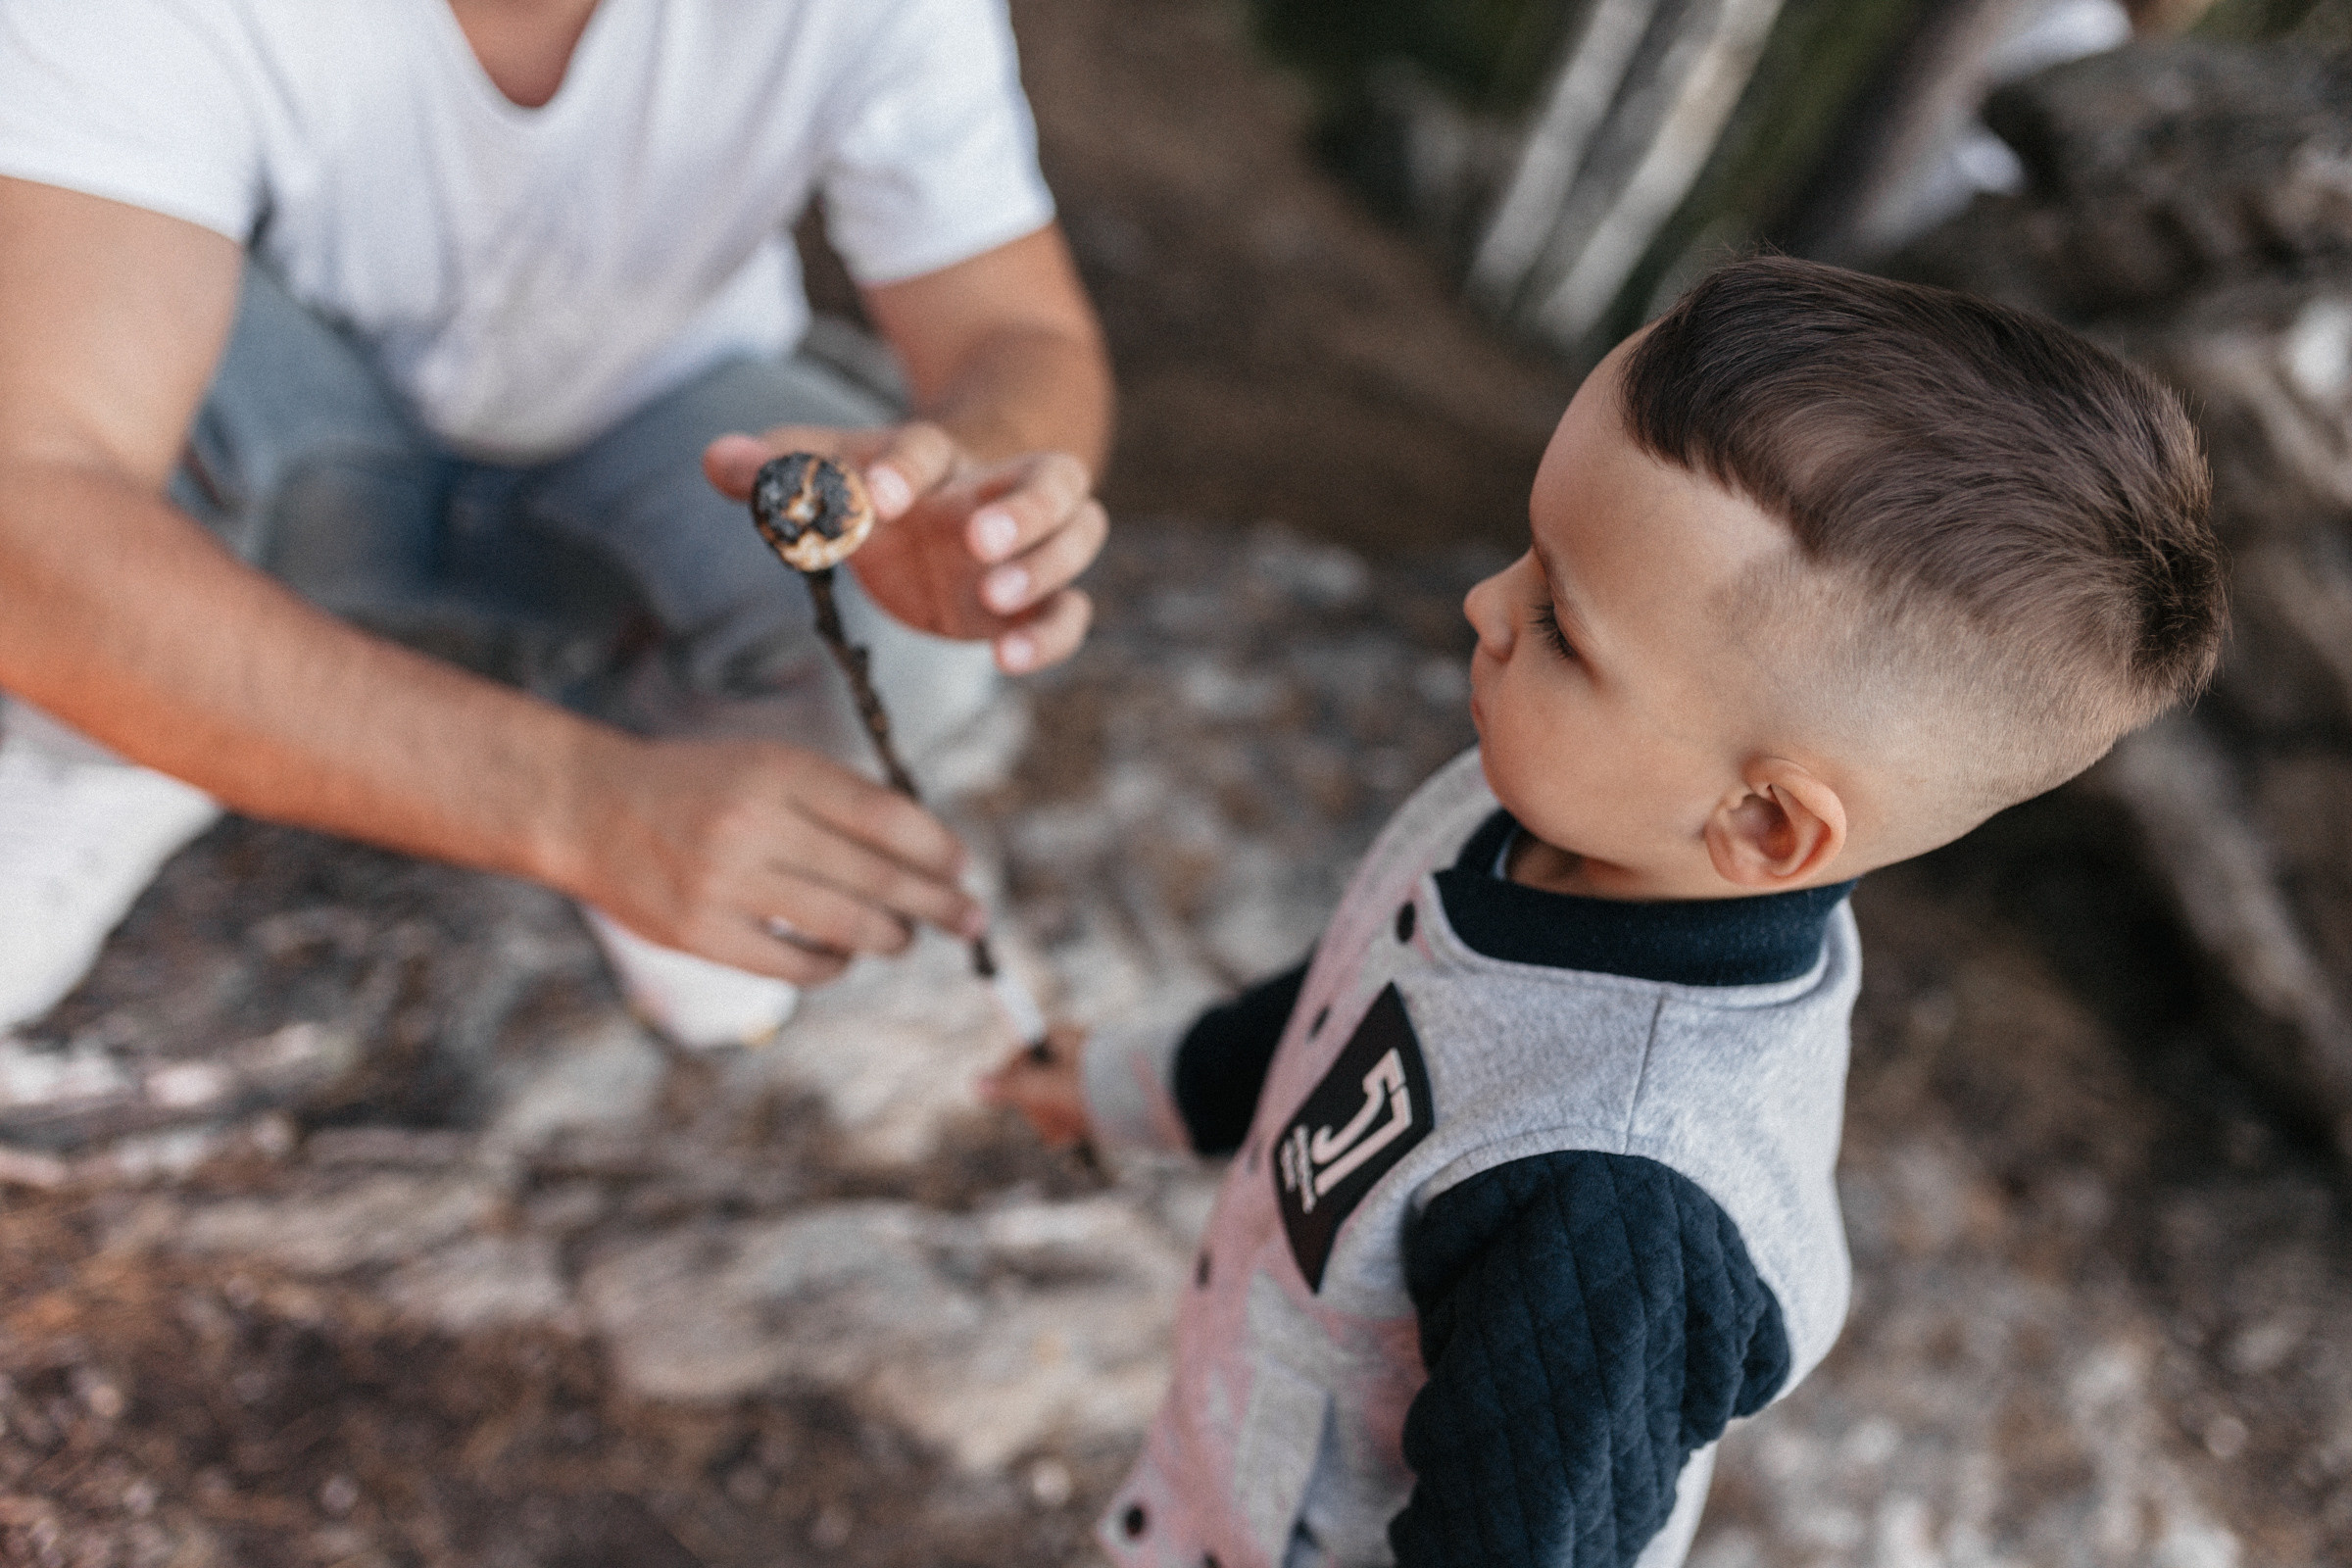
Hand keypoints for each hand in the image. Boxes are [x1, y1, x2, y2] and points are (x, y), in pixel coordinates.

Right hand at [573, 734, 984, 984]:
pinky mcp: (703, 936)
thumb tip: (928, 851)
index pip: (885, 817)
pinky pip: (796, 966)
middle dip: (939, 904)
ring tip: (906, 937)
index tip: (964, 867)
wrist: (588, 809)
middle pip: (878, 877)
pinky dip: (835, 965)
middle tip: (973, 919)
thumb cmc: (698, 786)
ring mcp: (726, 884)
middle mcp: (755, 825)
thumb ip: (837, 799)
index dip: (936, 848)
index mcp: (779, 771)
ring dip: (892, 937)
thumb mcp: (767, 764)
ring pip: (846, 926)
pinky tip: (844, 955)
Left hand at [704, 421, 1105, 673]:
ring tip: (996, 599)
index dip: (904, 468)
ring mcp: (1029, 545)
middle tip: (977, 542)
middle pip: (1050, 478)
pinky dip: (1051, 633)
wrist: (955, 503)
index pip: (931, 447)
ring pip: (1080, 534)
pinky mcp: (1037, 600)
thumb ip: (778, 471)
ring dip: (1045, 566)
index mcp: (937, 457)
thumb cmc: (883, 489)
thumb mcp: (828, 475)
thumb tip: (715, 459)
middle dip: (1021, 508)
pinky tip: (1007, 661)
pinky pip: (1071, 610)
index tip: (874, 495)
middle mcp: (997, 493)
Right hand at [980, 1023, 1092, 1148]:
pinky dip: (1074, 1125)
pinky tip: (1083, 1131)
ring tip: (1078, 1126)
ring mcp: (1083, 1074)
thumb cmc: (1094, 1088)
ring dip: (1060, 1121)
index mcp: (1057, 1038)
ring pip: (1052, 1103)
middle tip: (1059, 1120)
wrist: (1148, 1099)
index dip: (1014, 1086)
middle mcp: (1069, 1052)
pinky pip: (1071, 1112)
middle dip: (1042, 1110)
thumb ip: (1009, 1087)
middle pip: (1033, 1086)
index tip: (1025, 1102)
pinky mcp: (1096, 1095)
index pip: (1016, 1060)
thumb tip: (974, 1084)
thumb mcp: (1045, 1087)